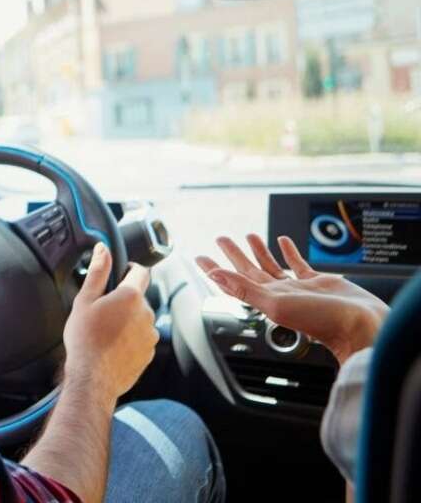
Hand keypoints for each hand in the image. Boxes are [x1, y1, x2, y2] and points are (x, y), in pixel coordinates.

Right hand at [62, 243, 157, 401]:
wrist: (93, 379)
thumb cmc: (85, 340)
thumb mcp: (84, 301)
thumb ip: (97, 272)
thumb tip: (103, 249)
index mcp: (131, 296)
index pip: (141, 271)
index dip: (130, 268)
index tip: (120, 273)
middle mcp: (146, 313)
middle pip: (138, 297)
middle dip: (124, 300)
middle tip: (102, 310)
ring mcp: (150, 335)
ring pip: (140, 319)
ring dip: (128, 320)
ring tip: (105, 331)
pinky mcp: (149, 352)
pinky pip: (141, 338)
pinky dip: (130, 338)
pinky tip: (112, 345)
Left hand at [196, 234, 387, 363]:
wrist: (359, 324)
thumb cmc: (320, 321)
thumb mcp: (274, 303)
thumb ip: (244, 289)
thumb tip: (216, 276)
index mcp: (265, 299)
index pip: (233, 281)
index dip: (215, 269)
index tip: (200, 258)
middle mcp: (279, 293)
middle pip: (249, 270)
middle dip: (234, 254)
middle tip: (221, 238)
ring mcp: (297, 287)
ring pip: (272, 265)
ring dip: (259, 250)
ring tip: (248, 235)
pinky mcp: (318, 281)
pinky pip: (298, 264)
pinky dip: (289, 251)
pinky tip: (283, 241)